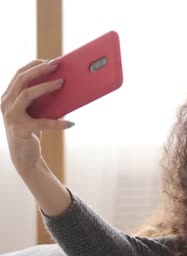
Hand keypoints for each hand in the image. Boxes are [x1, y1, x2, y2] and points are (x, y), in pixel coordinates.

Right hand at [1, 60, 73, 176]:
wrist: (25, 157)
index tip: (48, 59)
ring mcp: (11, 117)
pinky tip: (70, 123)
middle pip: (21, 80)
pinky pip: (42, 123)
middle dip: (39, 70)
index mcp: (8, 97)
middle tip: (56, 65)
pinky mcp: (21, 130)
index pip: (18, 75)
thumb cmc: (32, 130)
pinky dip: (58, 123)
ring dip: (45, 87)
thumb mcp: (36, 111)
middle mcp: (6, 104)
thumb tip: (64, 83)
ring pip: (27, 94)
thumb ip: (43, 99)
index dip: (33, 65)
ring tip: (61, 83)